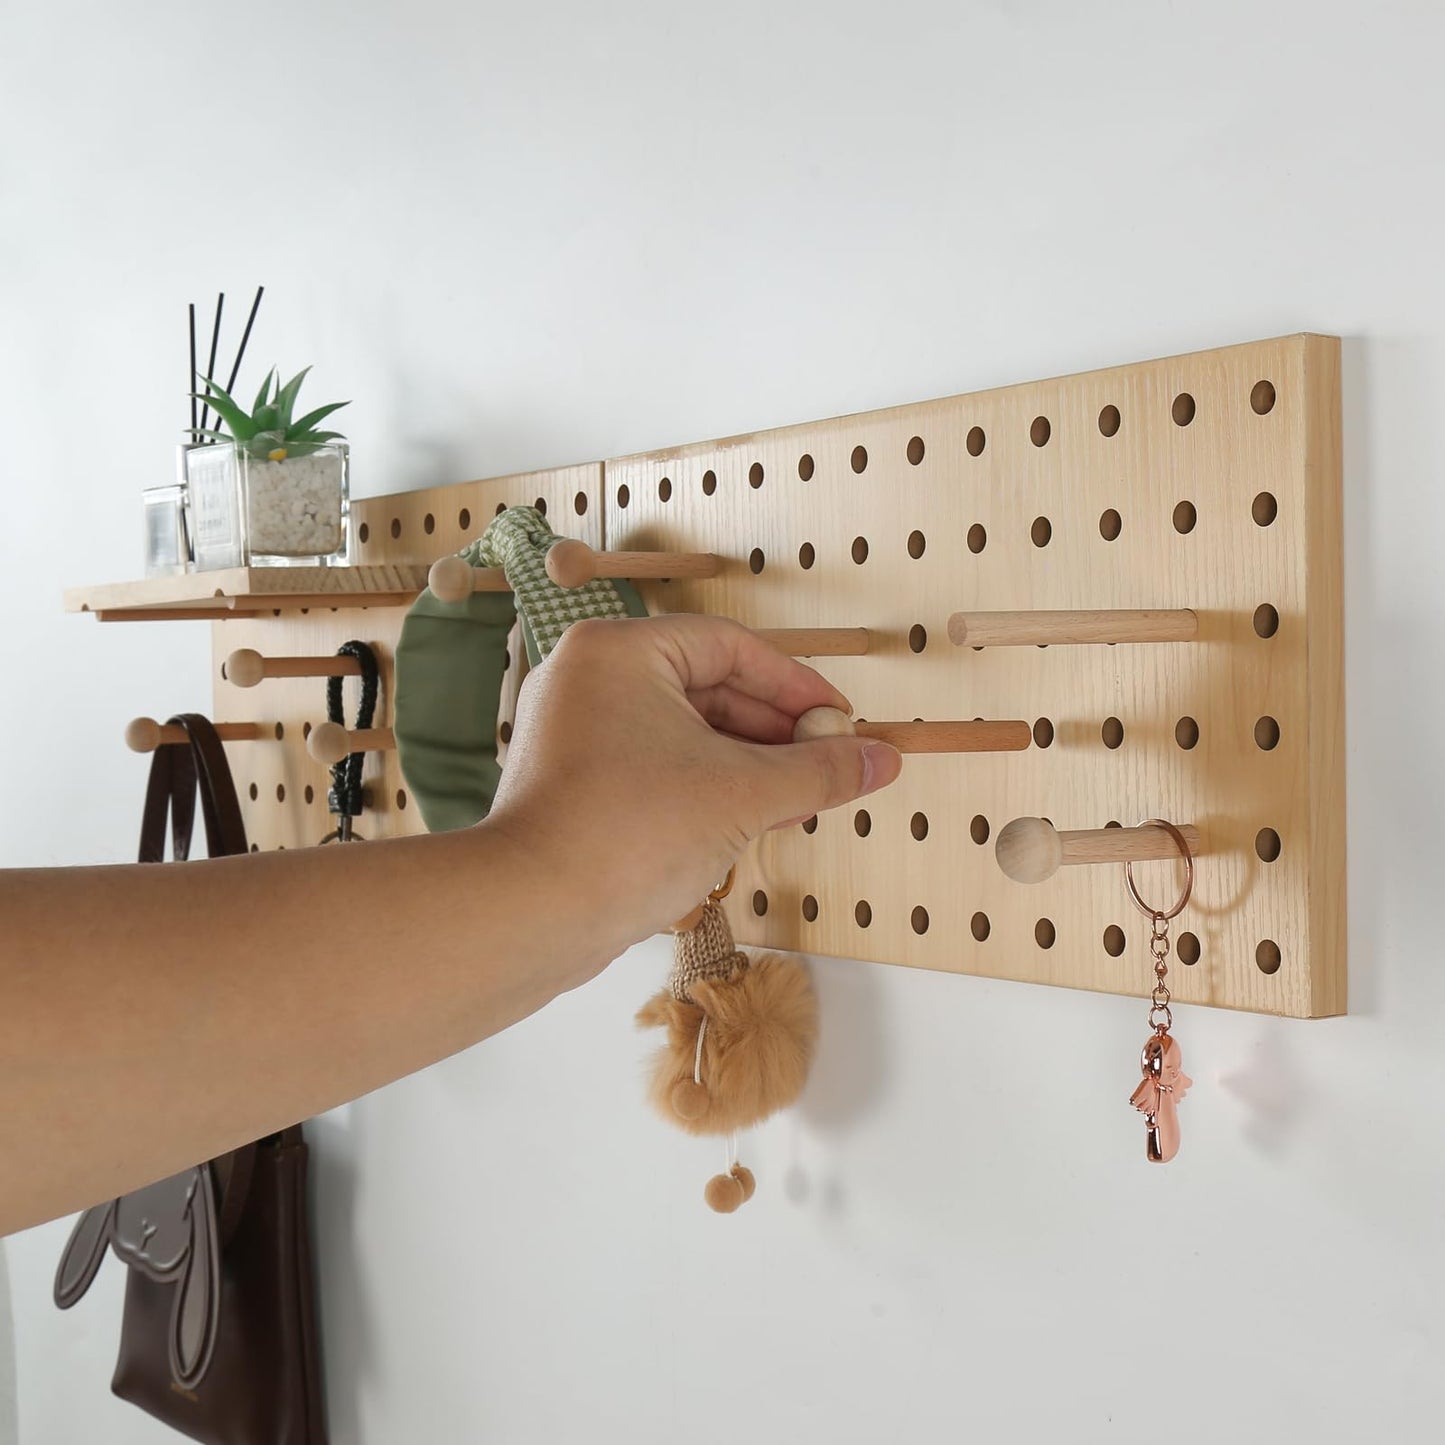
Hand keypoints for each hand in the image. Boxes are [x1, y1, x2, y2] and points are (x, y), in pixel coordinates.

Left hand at [486, 615, 902, 965]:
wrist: (530, 912)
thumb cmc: (628, 834)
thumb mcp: (743, 795)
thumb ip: (819, 771)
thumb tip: (885, 759)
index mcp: (620, 652)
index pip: (731, 648)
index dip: (797, 687)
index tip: (843, 724)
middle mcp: (590, 678)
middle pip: (708, 687)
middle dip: (775, 732)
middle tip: (829, 767)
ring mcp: (576, 730)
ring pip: (684, 732)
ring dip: (746, 764)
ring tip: (799, 802)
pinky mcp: (573, 780)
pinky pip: (655, 765)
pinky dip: (704, 785)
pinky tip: (748, 822)